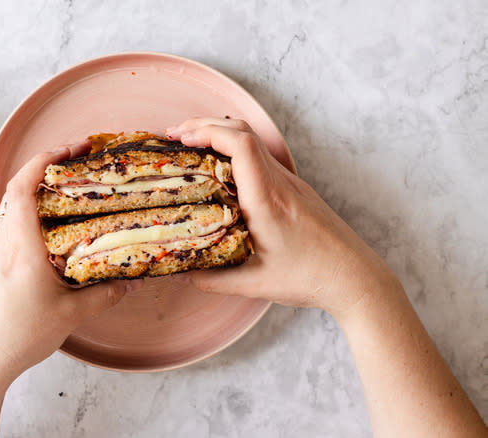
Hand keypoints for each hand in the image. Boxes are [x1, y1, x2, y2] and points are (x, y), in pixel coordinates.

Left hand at [0, 142, 137, 385]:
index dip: (44, 159)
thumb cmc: (19, 335)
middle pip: (17, 189)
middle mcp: (4, 242)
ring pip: (12, 207)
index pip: (23, 186)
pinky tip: (51, 228)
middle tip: (78, 163)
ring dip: (37, 190)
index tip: (71, 149)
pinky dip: (31, 213)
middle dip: (46, 167)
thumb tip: (130, 282)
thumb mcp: (70, 314)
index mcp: (21, 245)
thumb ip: (103, 294)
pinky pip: (11, 226)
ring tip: (68, 189)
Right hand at [166, 118, 398, 317]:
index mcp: (267, 199)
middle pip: (243, 131)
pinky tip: (220, 167)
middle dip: (205, 125)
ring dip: (220, 135)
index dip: (207, 132)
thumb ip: (215, 279)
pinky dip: (234, 152)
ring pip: (253, 141)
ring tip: (191, 145)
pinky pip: (261, 158)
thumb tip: (184, 273)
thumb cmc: (310, 279)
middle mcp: (280, 183)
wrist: (356, 278)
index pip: (240, 144)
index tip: (181, 138)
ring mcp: (290, 183)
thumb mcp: (255, 284)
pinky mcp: (296, 190)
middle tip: (174, 135)